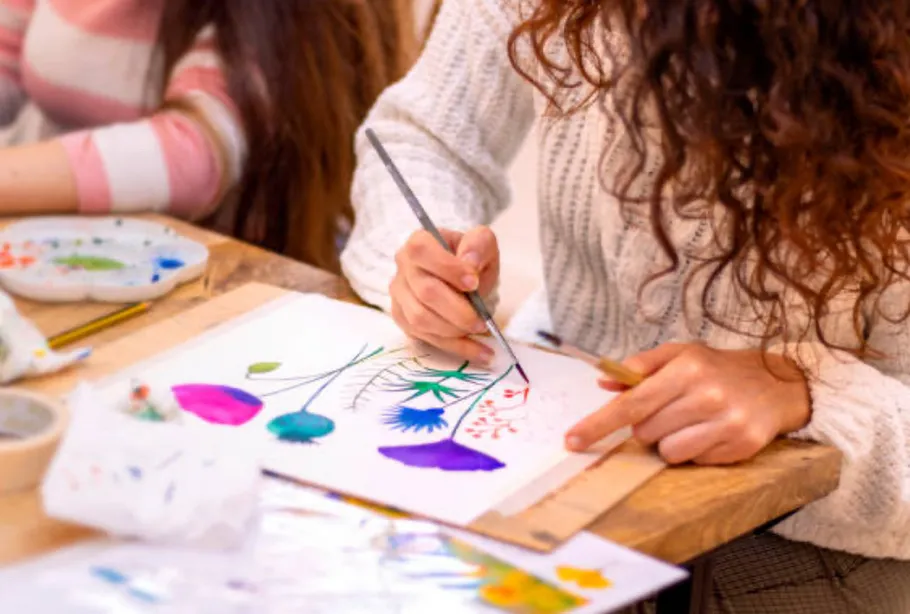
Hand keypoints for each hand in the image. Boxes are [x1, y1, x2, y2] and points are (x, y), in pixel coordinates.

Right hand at [390, 226, 499, 362]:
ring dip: (454, 330)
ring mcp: (399, 296)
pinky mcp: (403, 319)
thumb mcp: (482, 243)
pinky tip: (480, 352)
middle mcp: (403, 268)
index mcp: (418, 243)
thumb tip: (470, 262)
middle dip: (457, 310)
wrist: (463, 277)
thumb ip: (479, 245)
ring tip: (480, 330)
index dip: (447, 268)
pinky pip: (426, 338)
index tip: (474, 283)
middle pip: (424, 292)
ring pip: (420, 319)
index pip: (422, 252)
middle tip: (482, 319)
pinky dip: (456, 347)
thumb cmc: (470, 259)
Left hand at [565, 343, 811, 464]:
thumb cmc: (718, 368)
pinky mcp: (741, 447)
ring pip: (667, 451)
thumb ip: (641, 366)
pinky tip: (711, 431)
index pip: (631, 403)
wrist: (779, 383)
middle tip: (671, 410)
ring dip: (671, 441)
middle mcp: (707, 396)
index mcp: (687, 368)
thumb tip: (603, 381)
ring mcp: (726, 423)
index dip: (598, 423)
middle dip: (648, 426)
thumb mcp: (681, 354)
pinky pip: (694, 461)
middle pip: (645, 432)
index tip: (572, 439)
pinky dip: (695, 451)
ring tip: (693, 421)